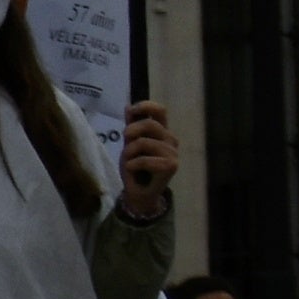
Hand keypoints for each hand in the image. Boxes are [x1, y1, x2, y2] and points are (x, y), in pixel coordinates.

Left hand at [118, 98, 179, 218]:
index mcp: (161, 132)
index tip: (131, 110)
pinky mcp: (171, 166)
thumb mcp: (129, 144)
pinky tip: (133, 170)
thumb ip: (131, 127)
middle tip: (125, 143)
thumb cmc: (135, 167)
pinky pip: (144, 160)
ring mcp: (173, 153)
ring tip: (130, 162)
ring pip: (143, 142)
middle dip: (131, 131)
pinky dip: (132, 165)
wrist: (138, 192)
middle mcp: (170, 139)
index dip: (146, 106)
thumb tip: (128, 107)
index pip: (160, 111)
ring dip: (129, 153)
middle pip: (149, 124)